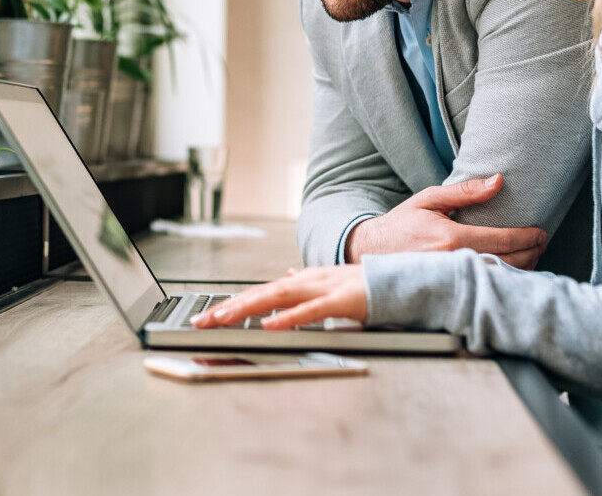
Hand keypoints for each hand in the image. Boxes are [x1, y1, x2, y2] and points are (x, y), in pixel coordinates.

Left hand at [190, 265, 368, 329]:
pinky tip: (269, 325)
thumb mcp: (328, 284)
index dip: (233, 303)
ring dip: (248, 308)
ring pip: (278, 297)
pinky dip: (288, 318)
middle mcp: (307, 281)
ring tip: (224, 318)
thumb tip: (285, 276)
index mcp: (302, 281)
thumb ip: (304, 284)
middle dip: (229, 307)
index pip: (260, 292)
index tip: (208, 316)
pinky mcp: (341, 301)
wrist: (400, 281)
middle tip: (202, 321)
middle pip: (261, 293)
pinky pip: (311, 311)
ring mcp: (323, 289)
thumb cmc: (364, 286)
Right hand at [346, 174, 548, 268]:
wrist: (373, 252)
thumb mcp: (430, 199)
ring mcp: (453, 280)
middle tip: (541, 243)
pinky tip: (512, 272)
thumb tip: (498, 181)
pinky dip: (504, 280)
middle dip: (532, 253)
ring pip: (499, 279)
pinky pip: (485, 287)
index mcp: (451, 238)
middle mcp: (454, 263)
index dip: (528, 237)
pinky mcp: (450, 289)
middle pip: (507, 262)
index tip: (541, 232)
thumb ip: (465, 192)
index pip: (502, 240)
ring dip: (522, 268)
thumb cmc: (402, 224)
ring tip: (532, 255)